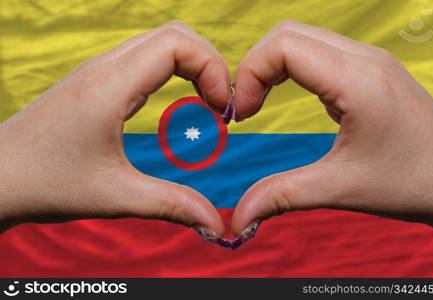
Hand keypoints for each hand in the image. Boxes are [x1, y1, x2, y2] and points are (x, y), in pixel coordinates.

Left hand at [0, 21, 229, 234]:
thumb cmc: (45, 183)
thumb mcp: (114, 197)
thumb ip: (171, 206)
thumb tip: (215, 224)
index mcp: (110, 86)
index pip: (177, 43)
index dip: (212, 67)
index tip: (223, 110)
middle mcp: (105, 67)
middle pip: (175, 34)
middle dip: (210, 63)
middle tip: (221, 106)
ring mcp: (99, 70)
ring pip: (161, 41)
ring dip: (193, 65)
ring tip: (207, 103)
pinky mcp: (97, 80)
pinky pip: (146, 57)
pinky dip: (175, 70)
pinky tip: (179, 101)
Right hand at [231, 20, 432, 235]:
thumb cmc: (409, 182)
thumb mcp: (340, 189)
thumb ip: (283, 195)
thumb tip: (239, 216)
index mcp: (358, 81)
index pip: (284, 46)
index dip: (251, 74)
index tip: (243, 115)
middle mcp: (364, 59)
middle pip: (287, 33)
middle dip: (255, 66)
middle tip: (246, 109)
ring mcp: (369, 61)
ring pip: (301, 38)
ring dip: (271, 65)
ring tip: (259, 103)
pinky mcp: (368, 70)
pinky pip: (317, 51)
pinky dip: (290, 68)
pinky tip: (284, 96)